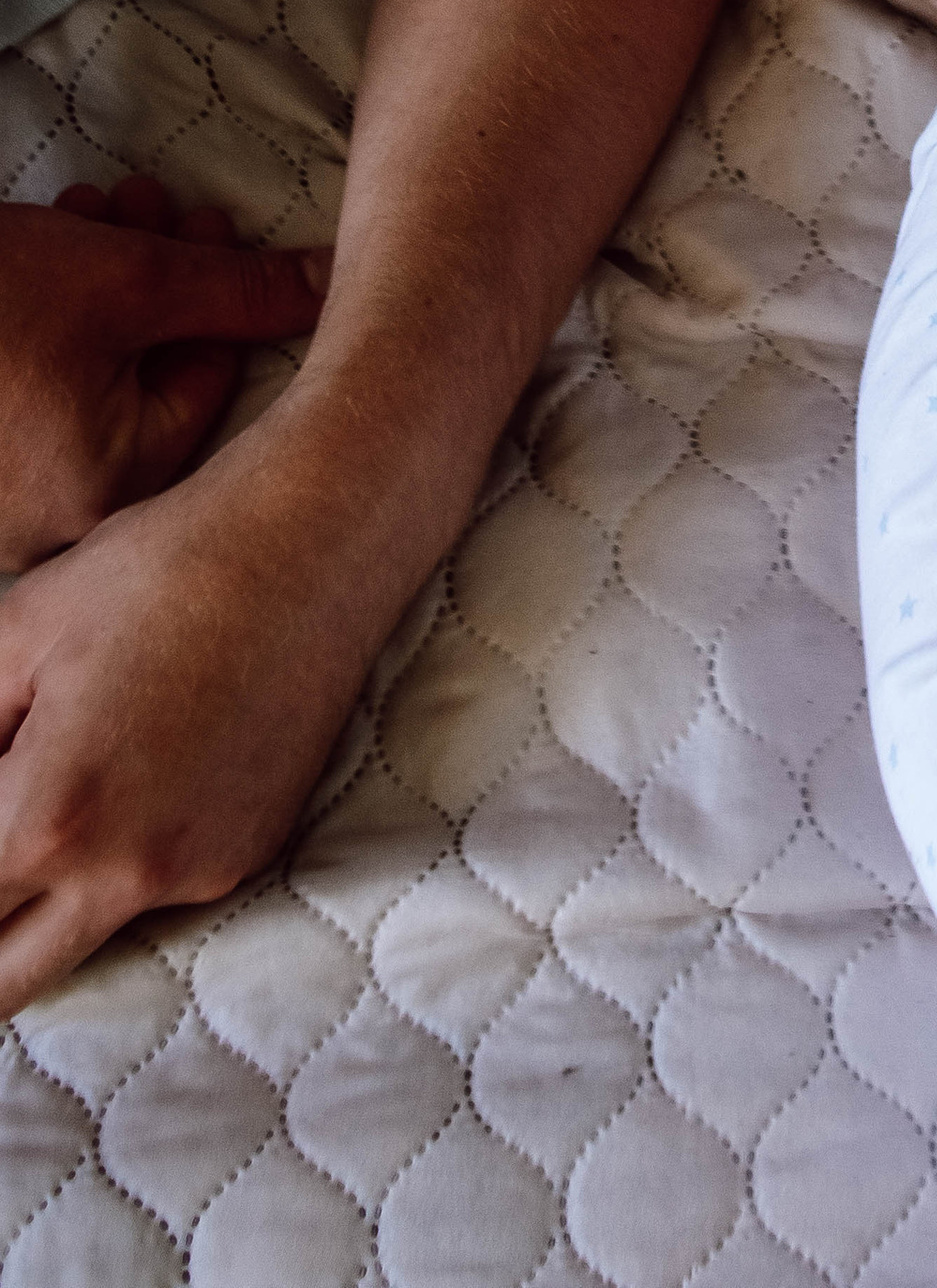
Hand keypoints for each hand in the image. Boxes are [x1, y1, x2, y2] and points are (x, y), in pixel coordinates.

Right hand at [0, 188, 329, 565]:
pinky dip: (46, 326)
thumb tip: (334, 284)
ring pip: (87, 379)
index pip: (205, 385)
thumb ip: (237, 289)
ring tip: (80, 215)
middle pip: (144, 380)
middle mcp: (48, 523)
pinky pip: (31, 399)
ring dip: (98, 284)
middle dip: (153, 276)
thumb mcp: (123, 276)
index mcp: (102, 493)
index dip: (215, 288)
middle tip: (140, 206)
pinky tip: (37, 251)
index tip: (201, 219)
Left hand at [0, 406, 394, 1013]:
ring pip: (76, 949)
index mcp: (50, 819)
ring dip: (35, 917)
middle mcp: (126, 871)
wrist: (310, 544)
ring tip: (44, 821)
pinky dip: (116, 868)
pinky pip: (152, 895)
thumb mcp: (14, 636)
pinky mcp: (245, 854)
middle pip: (3, 987)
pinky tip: (129, 781)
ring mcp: (195, 872)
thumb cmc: (155, 570)